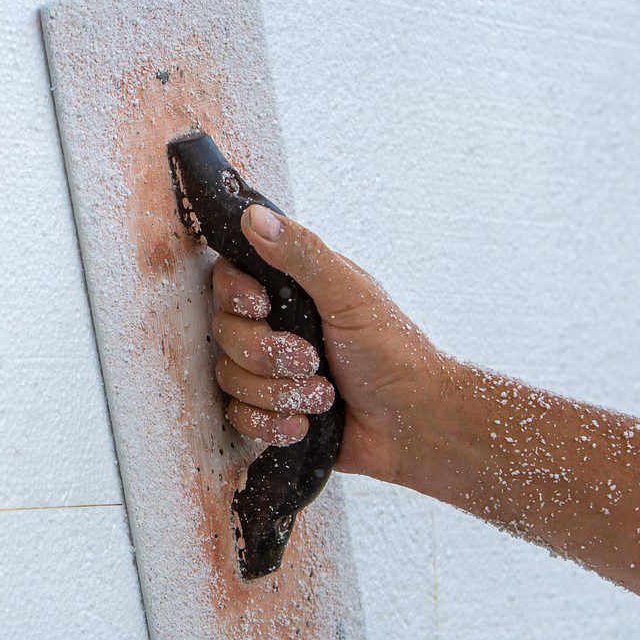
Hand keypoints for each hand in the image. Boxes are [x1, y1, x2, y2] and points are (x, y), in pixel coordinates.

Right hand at [209, 204, 450, 482]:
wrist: (414, 423)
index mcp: (291, 290)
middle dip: (267, 355)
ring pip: (230, 379)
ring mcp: (269, 372)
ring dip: (279, 393)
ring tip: (323, 395)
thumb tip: (253, 215)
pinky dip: (272, 424)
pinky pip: (239, 419)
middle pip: (225, 333)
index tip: (262, 308)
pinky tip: (305, 423)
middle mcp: (274, 327)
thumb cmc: (393, 352)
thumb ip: (302, 254)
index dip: (235, 296)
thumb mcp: (350, 295)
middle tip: (313, 360)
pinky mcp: (270, 412)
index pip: (228, 280)